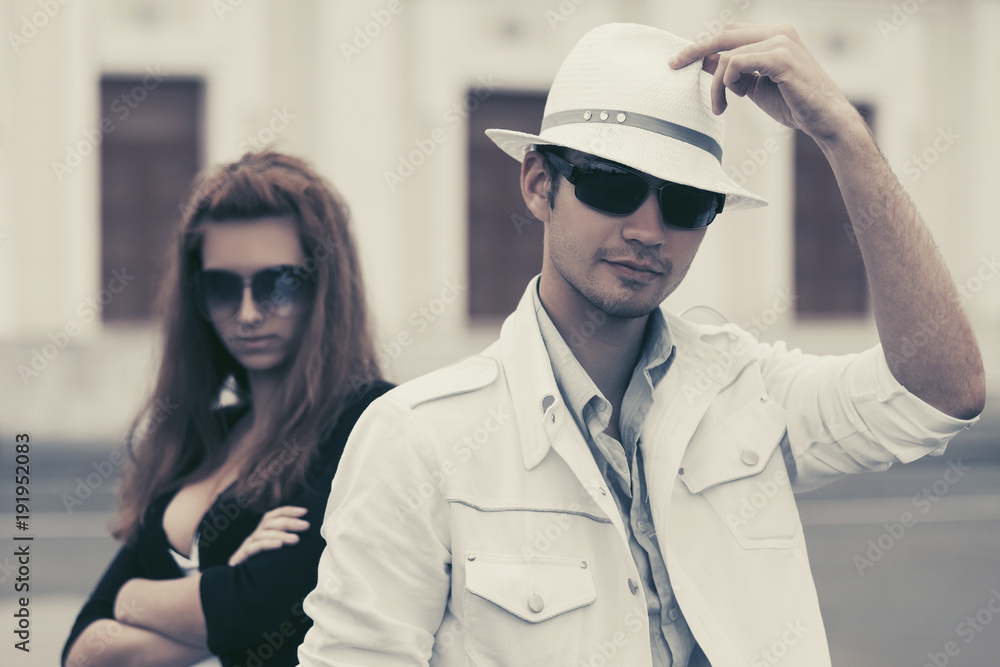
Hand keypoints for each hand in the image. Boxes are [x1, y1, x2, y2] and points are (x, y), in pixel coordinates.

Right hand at [228, 505, 308, 565]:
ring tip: (296, 539)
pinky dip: (267, 544)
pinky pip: (254, 547)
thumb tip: (309, 541)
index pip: (273, 516)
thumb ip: (288, 546)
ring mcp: (247, 546)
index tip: (305, 511)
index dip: (288, 511)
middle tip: (306, 525)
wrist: (236, 588)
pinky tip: (279, 545)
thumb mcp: (276, 556)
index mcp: (263, 533)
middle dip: (289, 522)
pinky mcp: (241, 558)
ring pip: (263, 534)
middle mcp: (254, 537)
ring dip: (281, 534)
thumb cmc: (261, 571)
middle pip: (270, 522)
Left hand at [669, 24, 861, 144]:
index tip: (680, 61)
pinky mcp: (781, 57)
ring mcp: (781, 42)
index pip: (729, 33)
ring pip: (727, 55)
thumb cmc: (793, 103)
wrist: (824, 119)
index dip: (703, 45)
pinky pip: (737, 64)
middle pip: (723, 35)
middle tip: (674, 66)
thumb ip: (732, 71)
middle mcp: (778, 32)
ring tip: (720, 106)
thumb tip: (703, 62)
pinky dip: (727, 82)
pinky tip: (736, 99)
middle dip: (695, 52)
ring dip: (716, 84)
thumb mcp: (754, 85)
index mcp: (774, 34)